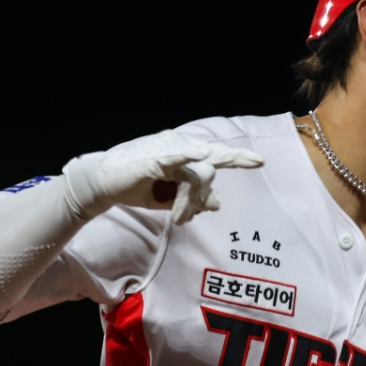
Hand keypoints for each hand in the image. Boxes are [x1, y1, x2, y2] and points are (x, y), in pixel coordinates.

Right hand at [62, 130, 263, 223]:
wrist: (105, 187)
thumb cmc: (138, 188)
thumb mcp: (169, 199)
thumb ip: (193, 199)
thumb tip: (217, 203)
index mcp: (185, 157)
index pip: (216, 157)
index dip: (237, 158)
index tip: (259, 162)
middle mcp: (180, 149)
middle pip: (207, 174)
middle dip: (200, 199)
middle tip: (183, 217)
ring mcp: (167, 151)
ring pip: (194, 176)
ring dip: (188, 201)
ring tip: (176, 217)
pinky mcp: (153, 159)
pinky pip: (175, 159)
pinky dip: (188, 156)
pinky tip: (201, 154)